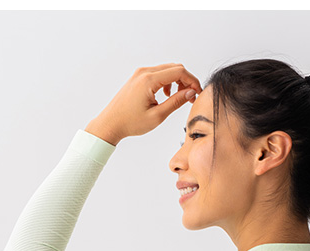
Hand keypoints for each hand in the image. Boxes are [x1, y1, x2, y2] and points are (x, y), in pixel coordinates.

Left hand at [85, 63, 201, 143]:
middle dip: (186, 81)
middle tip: (191, 97)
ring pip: (167, 70)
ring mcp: (141, 73)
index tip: (198, 93)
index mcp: (149, 80)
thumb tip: (191, 93)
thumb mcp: (158, 116)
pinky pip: (159, 73)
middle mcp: (144, 72)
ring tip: (179, 98)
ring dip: (177, 81)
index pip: (179, 72)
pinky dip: (168, 81)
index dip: (192, 81)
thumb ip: (176, 102)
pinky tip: (167, 95)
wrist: (111, 123)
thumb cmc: (130, 122)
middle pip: (174, 67)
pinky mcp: (139, 77)